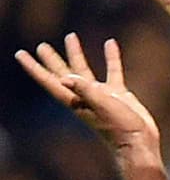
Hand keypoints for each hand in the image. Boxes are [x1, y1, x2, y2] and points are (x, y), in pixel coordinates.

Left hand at [15, 35, 159, 158]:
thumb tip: (65, 78)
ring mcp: (101, 95)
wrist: (139, 142)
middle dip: (51, 60)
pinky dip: (111, 57)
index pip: (50, 81)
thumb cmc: (119, 127)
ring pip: (84, 71)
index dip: (35, 68)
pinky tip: (110, 43)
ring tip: (71, 37)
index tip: (20, 54)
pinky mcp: (118, 94)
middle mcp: (85, 97)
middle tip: (41, 46)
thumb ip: (85, 91)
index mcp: (76, 100)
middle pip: (63, 74)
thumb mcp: (102, 106)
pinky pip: (112, 71)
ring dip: (76, 54)